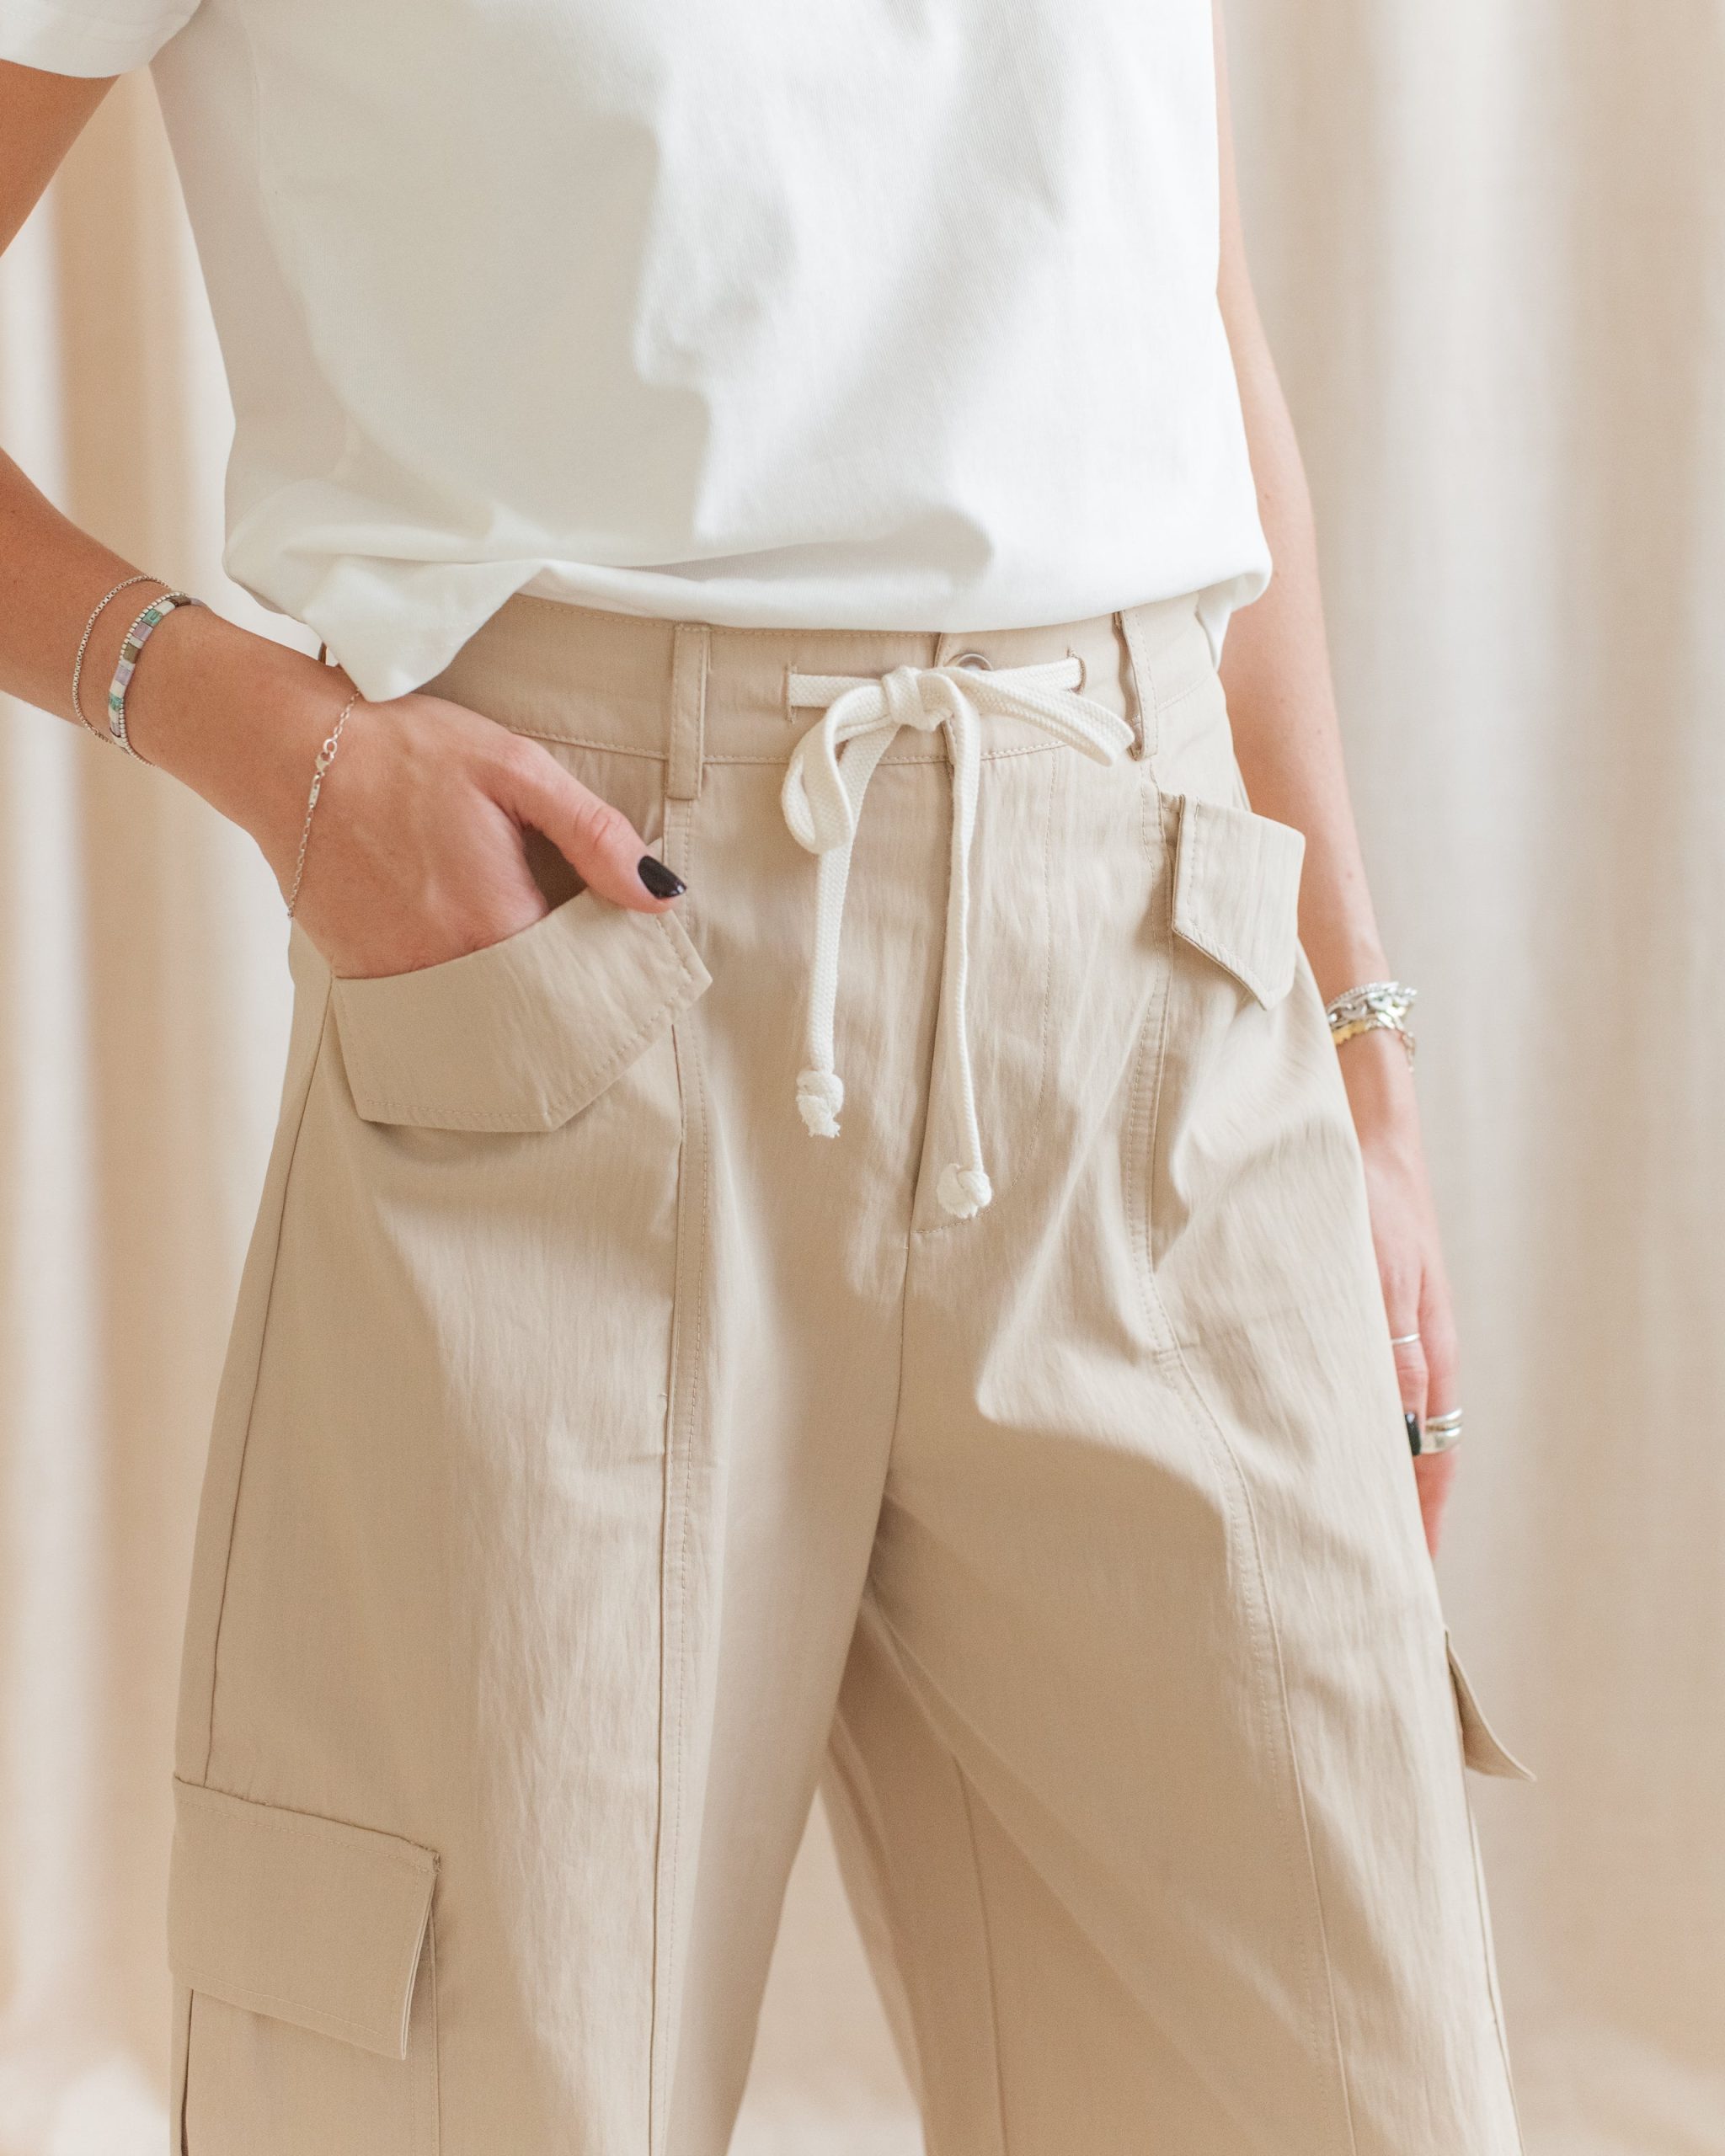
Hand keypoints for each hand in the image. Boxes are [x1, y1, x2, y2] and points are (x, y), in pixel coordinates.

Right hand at [120, 612, 681, 980]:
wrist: (287, 752)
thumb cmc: (403, 750)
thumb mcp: (515, 769)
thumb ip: (594, 835)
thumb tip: (660, 895)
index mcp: (500, 920)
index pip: (579, 978)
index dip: (600, 965)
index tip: (610, 943)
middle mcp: (451, 966)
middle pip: (530, 1003)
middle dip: (555, 984)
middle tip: (559, 937)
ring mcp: (402, 977)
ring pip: (479, 1007)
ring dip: (503, 987)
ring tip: (504, 931)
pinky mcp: (362, 975)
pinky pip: (427, 1001)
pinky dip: (451, 981)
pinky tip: (452, 933)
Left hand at [1337, 1028, 1459, 1556]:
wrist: (1357, 1130)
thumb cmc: (1369, 1197)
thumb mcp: (1378, 1276)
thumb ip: (1385, 1352)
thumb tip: (1391, 1428)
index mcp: (1425, 1356)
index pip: (1428, 1459)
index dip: (1417, 1520)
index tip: (1402, 1578)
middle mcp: (1402, 1354)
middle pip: (1395, 1452)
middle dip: (1375, 1511)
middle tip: (1342, 1568)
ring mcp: (1373, 1335)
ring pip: (1362, 1422)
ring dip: (1342, 1467)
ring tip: (1306, 1521)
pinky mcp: (1341, 1315)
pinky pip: (1335, 1383)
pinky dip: (1319, 1420)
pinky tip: (1284, 1437)